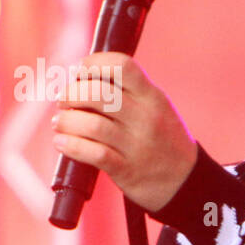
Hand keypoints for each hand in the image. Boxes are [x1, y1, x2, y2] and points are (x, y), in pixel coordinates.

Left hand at [52, 52, 197, 213]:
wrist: (184, 180)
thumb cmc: (162, 137)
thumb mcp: (156, 106)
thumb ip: (127, 91)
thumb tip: (79, 76)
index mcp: (152, 97)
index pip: (121, 66)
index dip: (92, 63)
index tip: (80, 73)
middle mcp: (146, 118)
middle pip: (99, 94)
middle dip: (71, 94)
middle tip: (64, 101)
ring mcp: (137, 145)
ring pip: (91, 125)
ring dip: (66, 121)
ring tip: (59, 123)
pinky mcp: (126, 170)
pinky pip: (93, 154)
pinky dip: (71, 145)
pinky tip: (62, 142)